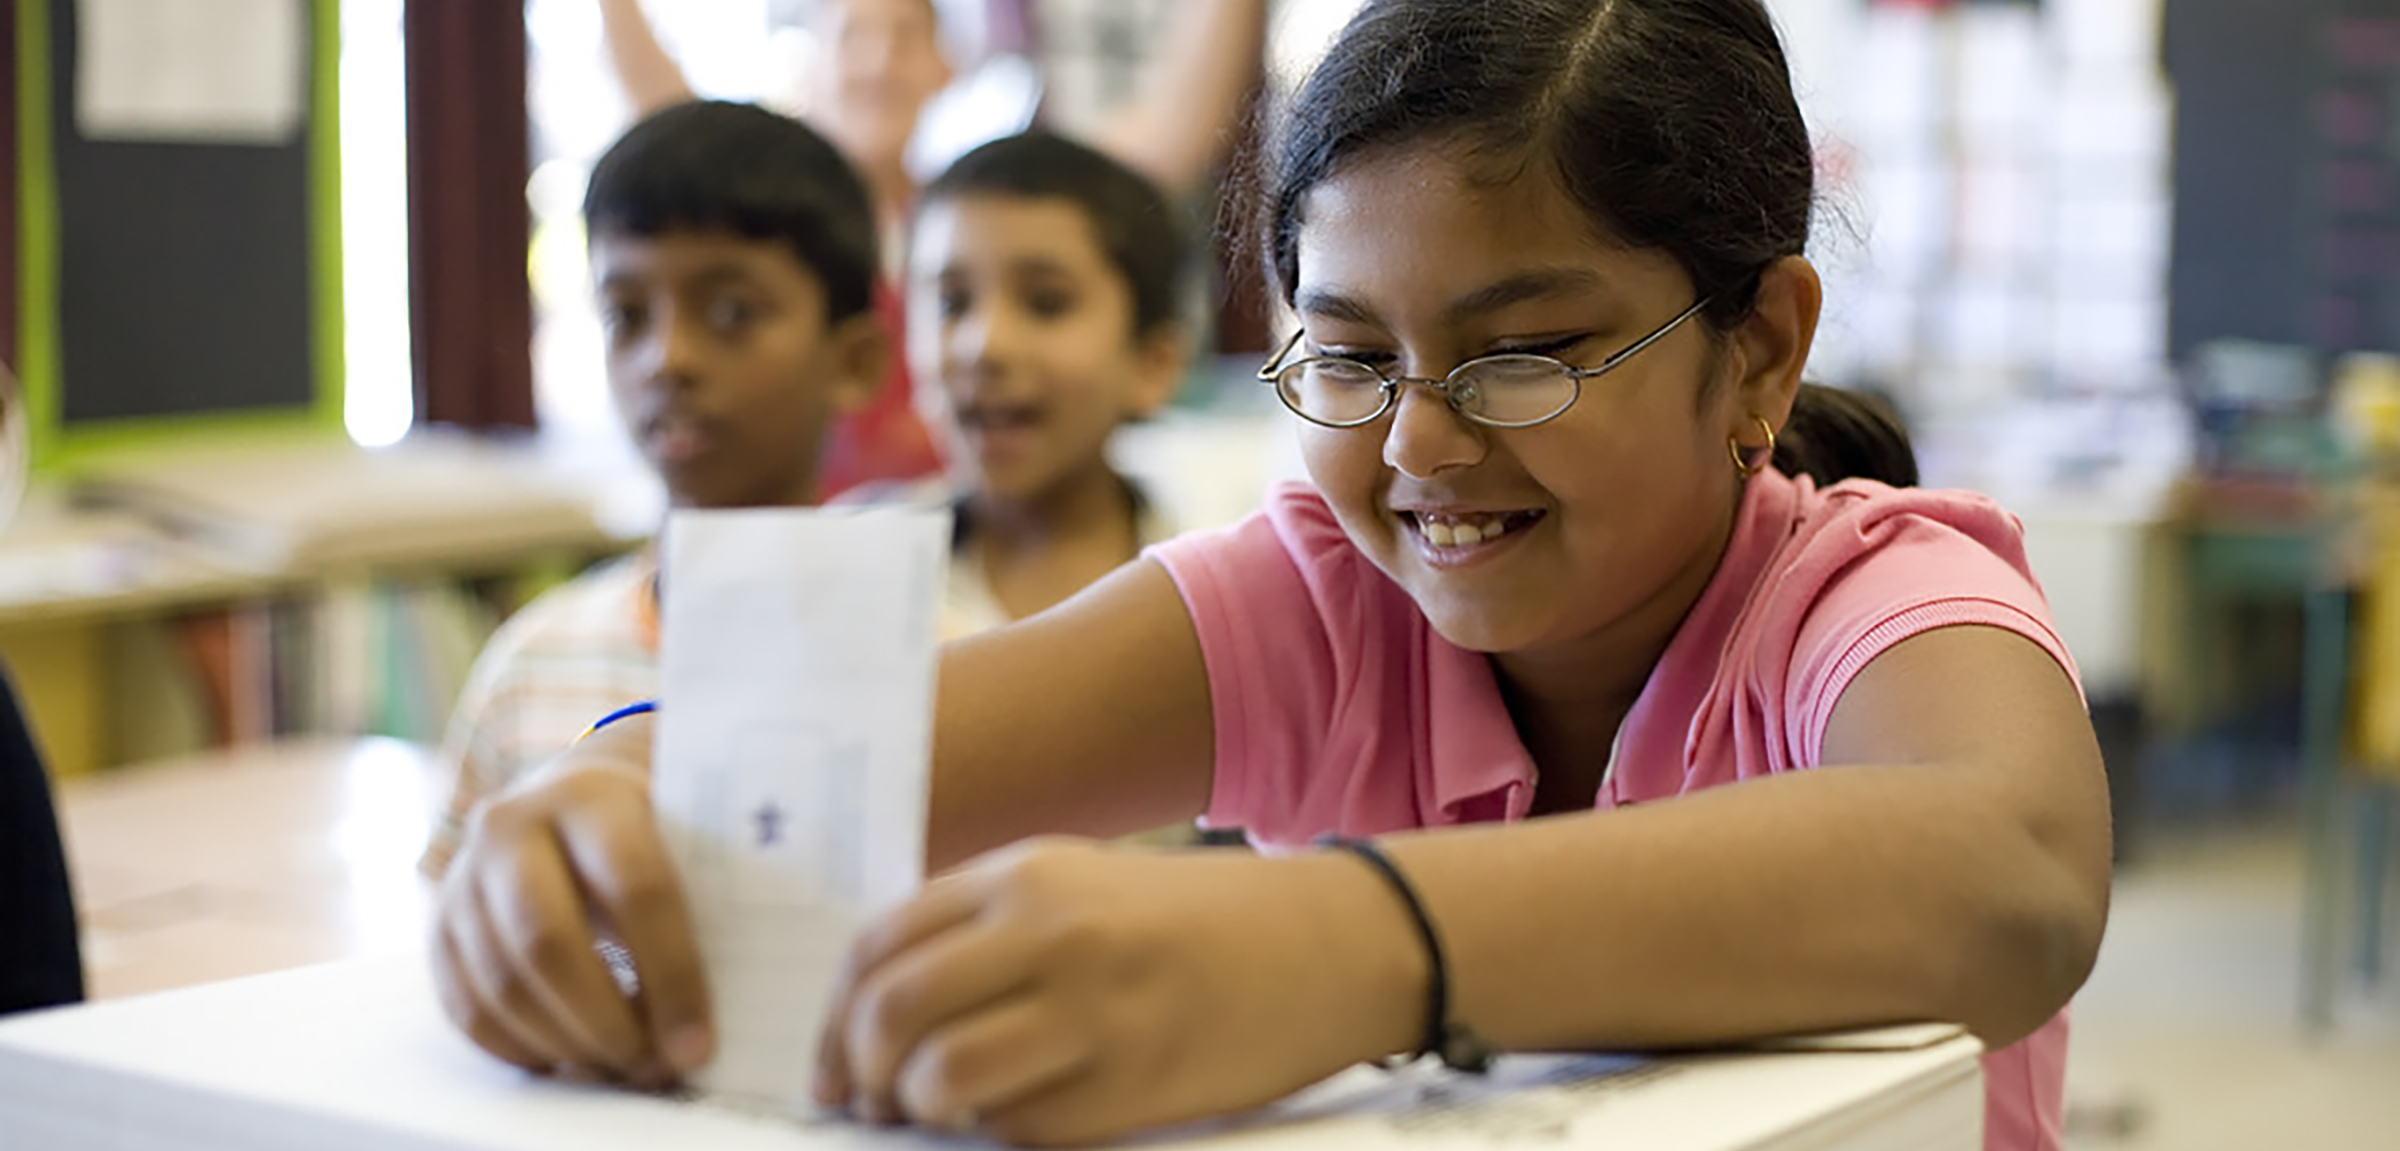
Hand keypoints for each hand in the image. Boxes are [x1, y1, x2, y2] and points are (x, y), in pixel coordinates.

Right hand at [429, 714, 714, 1086]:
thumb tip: (753, 988)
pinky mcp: (438, 922)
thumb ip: (713, 887)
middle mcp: (511, 825)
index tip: (699, 1041)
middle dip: (608, 1024)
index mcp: (590, 794)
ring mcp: (464, 875)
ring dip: (566, 1044)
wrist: (573, 788)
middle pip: (550, 945)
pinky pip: (466, 1006)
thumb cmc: (652, 818)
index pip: (636, 890)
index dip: (672, 975)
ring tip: (621, 1068)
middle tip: (655, 1068)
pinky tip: (569, 1058)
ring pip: (502, 985)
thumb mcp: (687, 825)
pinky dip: (519, 1047)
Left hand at [814, 838, 1425, 1145]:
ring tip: (946, 1114)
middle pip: (894, 1011)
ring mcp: (1093, 1009)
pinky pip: (1022, 1129)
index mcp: (1028, 876)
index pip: (881, 941)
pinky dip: (1001, 1136)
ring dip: (925, 1110)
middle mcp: (1050, 932)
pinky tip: (1023, 1118)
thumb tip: (887, 1012)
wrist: (1327, 943)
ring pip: (943, 1078)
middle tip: (871, 1101)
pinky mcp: (1133, 1082)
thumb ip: (988, 928)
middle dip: (862, 1070)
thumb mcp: (1084, 884)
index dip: (835, 1012)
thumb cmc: (1199, 920)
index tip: (831, 1062)